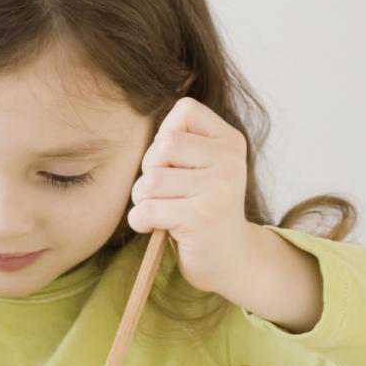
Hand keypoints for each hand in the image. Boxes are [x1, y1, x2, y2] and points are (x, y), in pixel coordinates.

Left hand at [127, 98, 254, 297]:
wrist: (229, 257)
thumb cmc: (199, 205)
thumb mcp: (198, 165)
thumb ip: (176, 140)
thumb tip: (135, 108)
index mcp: (229, 140)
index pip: (185, 110)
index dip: (165, 136)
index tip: (175, 162)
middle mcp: (230, 160)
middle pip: (163, 145)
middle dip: (150, 169)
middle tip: (165, 191)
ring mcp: (219, 189)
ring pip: (150, 180)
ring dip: (144, 199)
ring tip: (164, 209)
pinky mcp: (202, 218)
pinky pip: (147, 210)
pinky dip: (140, 221)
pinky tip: (155, 227)